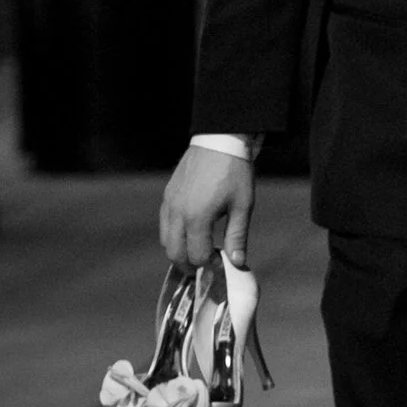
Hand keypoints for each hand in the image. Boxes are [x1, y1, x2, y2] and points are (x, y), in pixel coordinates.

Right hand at [160, 145, 254, 269]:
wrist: (220, 141)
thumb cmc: (235, 172)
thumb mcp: (242, 205)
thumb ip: (237, 236)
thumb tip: (237, 263)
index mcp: (197, 217)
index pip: (195, 255)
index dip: (207, 265)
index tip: (220, 263)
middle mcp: (177, 212)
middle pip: (174, 253)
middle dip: (188, 264)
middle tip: (205, 265)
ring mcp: (169, 203)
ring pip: (166, 240)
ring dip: (179, 250)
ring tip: (198, 250)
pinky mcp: (167, 195)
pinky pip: (164, 224)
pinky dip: (173, 235)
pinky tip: (190, 232)